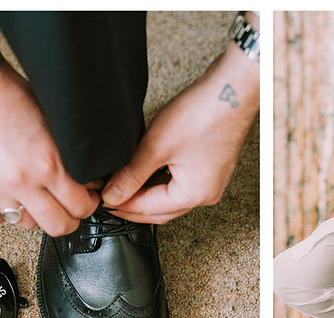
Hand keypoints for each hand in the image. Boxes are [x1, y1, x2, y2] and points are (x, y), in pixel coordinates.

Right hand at [0, 28, 98, 235]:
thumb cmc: (8, 92)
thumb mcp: (52, 121)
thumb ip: (68, 155)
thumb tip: (88, 181)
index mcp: (47, 162)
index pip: (81, 206)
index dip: (88, 203)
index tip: (87, 197)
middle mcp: (22, 180)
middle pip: (58, 226)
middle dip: (69, 217)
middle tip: (68, 206)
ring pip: (26, 225)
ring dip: (35, 214)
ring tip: (34, 196)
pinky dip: (1, 214)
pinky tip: (6, 198)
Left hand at [103, 38, 259, 224]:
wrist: (232, 90)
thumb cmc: (202, 114)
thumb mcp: (156, 146)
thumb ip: (131, 175)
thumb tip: (111, 195)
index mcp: (193, 196)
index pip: (149, 210)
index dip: (122, 206)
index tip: (102, 201)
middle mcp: (205, 195)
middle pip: (161, 212)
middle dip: (134, 207)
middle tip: (109, 199)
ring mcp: (210, 183)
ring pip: (170, 199)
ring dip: (147, 196)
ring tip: (123, 187)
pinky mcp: (210, 169)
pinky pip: (181, 185)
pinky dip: (161, 184)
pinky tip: (146, 175)